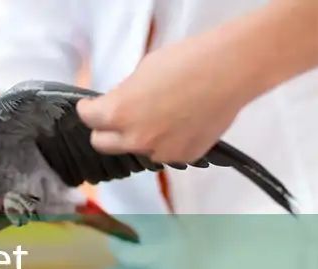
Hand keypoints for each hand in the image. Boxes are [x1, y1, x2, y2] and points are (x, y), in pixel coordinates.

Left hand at [77, 32, 249, 162]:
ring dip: (139, 137)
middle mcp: (135, 139)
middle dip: (105, 130)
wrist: (230, 71)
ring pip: (136, 150)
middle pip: (102, 144)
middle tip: (115, 117)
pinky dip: (166, 141)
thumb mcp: (141, 72)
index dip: (88, 109)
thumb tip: (119, 103)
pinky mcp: (184, 157)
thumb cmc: (186, 61)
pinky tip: (180, 122)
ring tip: (159, 116)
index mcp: (118, 114)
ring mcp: (160, 152)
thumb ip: (123, 95)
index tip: (90, 106)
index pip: (88, 119)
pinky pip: (165, 153)